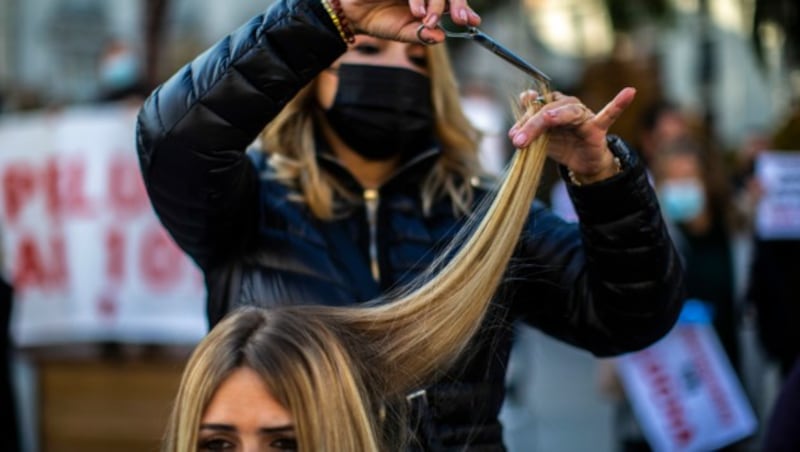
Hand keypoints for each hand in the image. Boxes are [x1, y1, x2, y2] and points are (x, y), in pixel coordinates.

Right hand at [340, 0, 480, 42]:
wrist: (353, 14)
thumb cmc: (379, 20)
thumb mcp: (403, 33)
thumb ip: (421, 34)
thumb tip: (441, 37)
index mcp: (430, 0)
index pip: (453, 1)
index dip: (465, 9)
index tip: (472, 21)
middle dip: (457, 4)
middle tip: (460, 19)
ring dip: (436, 4)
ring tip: (429, 21)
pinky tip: (416, 12)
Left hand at [509, 88, 636, 183]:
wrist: (581, 162)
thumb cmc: (560, 145)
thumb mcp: (540, 139)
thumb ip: (528, 129)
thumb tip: (514, 122)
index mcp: (552, 106)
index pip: (535, 108)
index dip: (523, 120)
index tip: (512, 135)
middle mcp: (567, 106)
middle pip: (548, 110)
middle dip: (532, 125)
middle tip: (517, 140)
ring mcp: (583, 115)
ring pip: (568, 112)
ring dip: (556, 117)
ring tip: (547, 118)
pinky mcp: (597, 127)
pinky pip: (609, 114)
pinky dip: (619, 104)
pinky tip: (629, 93)